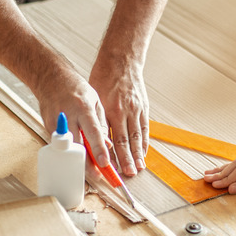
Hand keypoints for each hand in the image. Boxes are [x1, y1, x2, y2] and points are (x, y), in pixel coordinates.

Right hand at [36, 69, 111, 176]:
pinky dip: (70, 152)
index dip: (98, 149)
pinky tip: (77, 156)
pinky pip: (61, 144)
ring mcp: (56, 123)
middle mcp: (68, 116)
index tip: (104, 163)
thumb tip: (107, 144)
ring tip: (89, 170)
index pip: (92, 133)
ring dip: (78, 161)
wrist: (50, 78)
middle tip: (96, 175)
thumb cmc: (74, 87)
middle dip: (86, 163)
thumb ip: (102, 123)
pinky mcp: (48, 128)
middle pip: (77, 146)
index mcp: (83, 108)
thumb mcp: (95, 100)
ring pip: (67, 149)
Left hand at [89, 55, 148, 176]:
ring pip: (136, 137)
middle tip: (126, 175)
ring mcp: (136, 110)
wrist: (121, 60)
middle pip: (124, 141)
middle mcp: (124, 111)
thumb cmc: (103, 78)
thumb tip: (91, 139)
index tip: (107, 167)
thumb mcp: (93, 97)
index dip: (108, 154)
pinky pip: (144, 129)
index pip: (108, 138)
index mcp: (109, 109)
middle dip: (126, 160)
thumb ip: (94, 118)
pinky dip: (144, 143)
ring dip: (137, 155)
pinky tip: (142, 153)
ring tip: (137, 169)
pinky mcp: (143, 108)